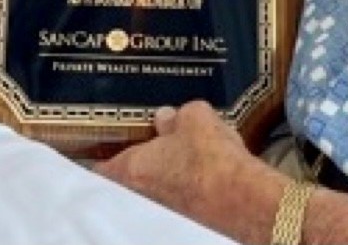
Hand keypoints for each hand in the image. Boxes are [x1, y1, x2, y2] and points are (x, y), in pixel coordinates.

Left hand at [94, 102, 288, 244]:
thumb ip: (174, 117)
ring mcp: (158, 218)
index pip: (100, 169)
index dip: (106, 159)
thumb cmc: (214, 162)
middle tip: (154, 161)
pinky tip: (202, 194)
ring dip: (160, 190)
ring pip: (149, 201)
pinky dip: (182, 205)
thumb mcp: (196, 119)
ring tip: (183, 176)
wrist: (248, 202)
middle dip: (138, 174)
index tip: (114, 152)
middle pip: (125, 187)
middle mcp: (137, 201)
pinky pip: (174, 213)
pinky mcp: (182, 229)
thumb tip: (168, 117)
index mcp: (129, 171)